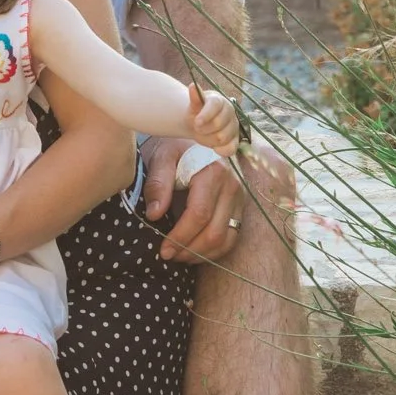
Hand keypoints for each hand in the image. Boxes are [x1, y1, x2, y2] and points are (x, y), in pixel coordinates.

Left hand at [142, 135, 242, 263]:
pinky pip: (232, 237)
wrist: (202, 138)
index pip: (199, 214)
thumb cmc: (179, 148)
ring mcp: (240, 199)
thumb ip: (158, 184)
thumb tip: (154, 216)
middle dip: (190, 250)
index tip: (163, 249)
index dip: (181, 236)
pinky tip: (194, 252)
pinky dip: (214, 251)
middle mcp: (232, 187)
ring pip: (226, 239)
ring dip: (202, 254)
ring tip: (179, 257)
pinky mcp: (240, 208)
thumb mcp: (163, 157)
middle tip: (169, 256)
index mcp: (213, 172)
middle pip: (215, 231)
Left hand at [187, 82, 240, 154]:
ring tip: (204, 134)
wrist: (199, 123)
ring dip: (209, 139)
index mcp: (219, 100)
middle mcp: (230, 112)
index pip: (216, 106)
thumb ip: (194, 98)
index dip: (206, 115)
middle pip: (218, 124)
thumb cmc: (196, 112)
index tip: (196, 123)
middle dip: (204, 129)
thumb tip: (193, 86)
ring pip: (222, 137)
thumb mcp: (193, 106)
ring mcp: (234, 126)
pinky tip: (214, 147)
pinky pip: (231, 148)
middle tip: (196, 128)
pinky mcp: (236, 139)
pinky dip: (221, 150)